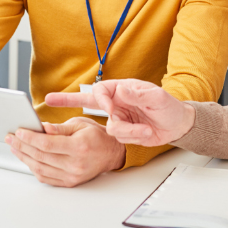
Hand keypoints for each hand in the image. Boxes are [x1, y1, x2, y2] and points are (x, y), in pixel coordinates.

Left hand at [6, 117, 124, 186]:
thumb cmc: (96, 136)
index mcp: (79, 147)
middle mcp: (75, 164)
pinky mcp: (69, 182)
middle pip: (41, 156)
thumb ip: (59, 128)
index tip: (19, 132)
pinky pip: (46, 177)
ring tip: (15, 147)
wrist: (112, 153)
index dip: (30, 138)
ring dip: (24, 157)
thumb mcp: (79, 124)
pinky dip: (33, 168)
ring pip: (40, 168)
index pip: (47, 144)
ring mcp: (72, 176)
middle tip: (11, 138)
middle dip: (22, 146)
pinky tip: (27, 158)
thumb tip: (41, 128)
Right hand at [46, 79, 195, 147]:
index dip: (102, 101)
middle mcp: (116, 102)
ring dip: (129, 131)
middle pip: (86, 101)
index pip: (100, 92)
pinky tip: (146, 133)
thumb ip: (138, 94)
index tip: (110, 109)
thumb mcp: (156, 97)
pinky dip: (133, 137)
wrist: (177, 125)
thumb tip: (121, 90)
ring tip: (146, 130)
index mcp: (121, 89)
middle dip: (67, 100)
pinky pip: (119, 138)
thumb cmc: (169, 106)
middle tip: (49, 99)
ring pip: (110, 128)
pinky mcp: (122, 132)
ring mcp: (117, 117)